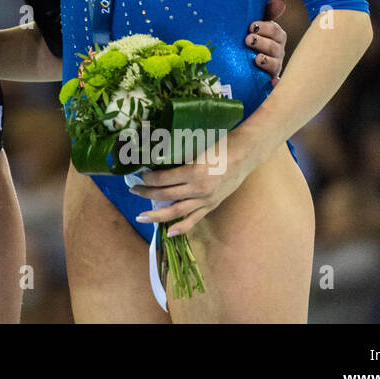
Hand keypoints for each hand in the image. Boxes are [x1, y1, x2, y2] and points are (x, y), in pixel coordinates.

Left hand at [128, 130, 258, 235]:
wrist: (246, 154)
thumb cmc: (221, 146)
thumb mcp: (198, 148)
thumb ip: (181, 160)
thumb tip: (158, 163)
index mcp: (194, 171)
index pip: (163, 179)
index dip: (148, 178)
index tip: (140, 174)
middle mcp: (199, 188)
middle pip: (165, 195)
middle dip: (146, 193)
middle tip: (133, 190)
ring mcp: (206, 199)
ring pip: (176, 211)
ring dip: (156, 214)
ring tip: (142, 216)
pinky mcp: (212, 205)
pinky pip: (193, 220)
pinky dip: (180, 227)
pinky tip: (168, 232)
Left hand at [248, 0, 287, 85]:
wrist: (243, 63)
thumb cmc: (251, 40)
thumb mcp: (256, 27)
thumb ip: (266, 14)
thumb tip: (280, 2)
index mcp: (275, 37)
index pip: (275, 30)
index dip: (265, 27)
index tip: (251, 26)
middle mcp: (277, 51)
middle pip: (275, 47)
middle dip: (262, 42)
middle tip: (248, 40)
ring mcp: (275, 66)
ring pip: (275, 63)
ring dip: (266, 60)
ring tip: (256, 58)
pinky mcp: (270, 80)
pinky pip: (276, 83)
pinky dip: (275, 83)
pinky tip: (273, 83)